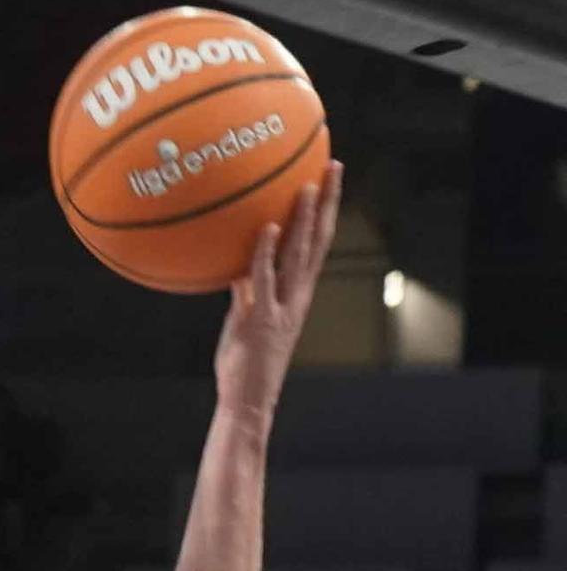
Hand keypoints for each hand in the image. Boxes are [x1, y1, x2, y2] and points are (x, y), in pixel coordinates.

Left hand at [215, 159, 343, 418]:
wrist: (247, 403)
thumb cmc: (244, 366)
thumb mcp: (247, 321)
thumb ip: (246, 294)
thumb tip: (236, 267)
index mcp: (298, 296)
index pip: (318, 246)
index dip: (325, 213)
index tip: (329, 181)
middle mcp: (296, 298)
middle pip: (318, 242)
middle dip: (327, 203)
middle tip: (333, 167)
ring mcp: (280, 309)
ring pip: (298, 257)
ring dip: (303, 221)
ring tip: (307, 186)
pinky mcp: (260, 322)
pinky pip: (264, 282)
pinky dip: (266, 255)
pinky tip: (268, 229)